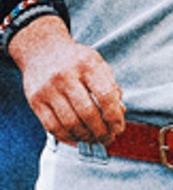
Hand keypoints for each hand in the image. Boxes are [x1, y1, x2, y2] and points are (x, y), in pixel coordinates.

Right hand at [9, 15, 126, 144]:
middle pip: (87, 113)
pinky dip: (67, 136)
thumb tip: (120, 112)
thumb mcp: (98, 64)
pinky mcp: (35, 101)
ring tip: (94, 139)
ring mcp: (48, 89)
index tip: (119, 127)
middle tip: (108, 138)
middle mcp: (66, 77)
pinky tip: (77, 137)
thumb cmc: (77, 60)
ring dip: (85, 137)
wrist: (42, 50)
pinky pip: (52, 126)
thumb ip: (111, 86)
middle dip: (101, 131)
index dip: (114, 116)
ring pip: (69, 123)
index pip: (105, 96)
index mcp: (87, 65)